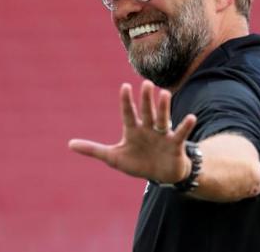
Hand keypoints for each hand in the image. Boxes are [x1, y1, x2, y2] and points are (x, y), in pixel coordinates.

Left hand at [68, 80, 196, 183]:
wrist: (161, 175)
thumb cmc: (138, 162)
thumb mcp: (114, 158)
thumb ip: (93, 150)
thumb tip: (69, 144)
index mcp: (133, 130)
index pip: (128, 113)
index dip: (126, 101)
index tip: (125, 87)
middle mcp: (148, 128)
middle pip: (146, 111)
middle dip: (146, 99)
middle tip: (146, 83)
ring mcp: (162, 135)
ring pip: (163, 118)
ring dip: (163, 107)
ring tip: (164, 93)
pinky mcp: (175, 144)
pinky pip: (180, 133)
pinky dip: (185, 126)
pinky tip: (190, 117)